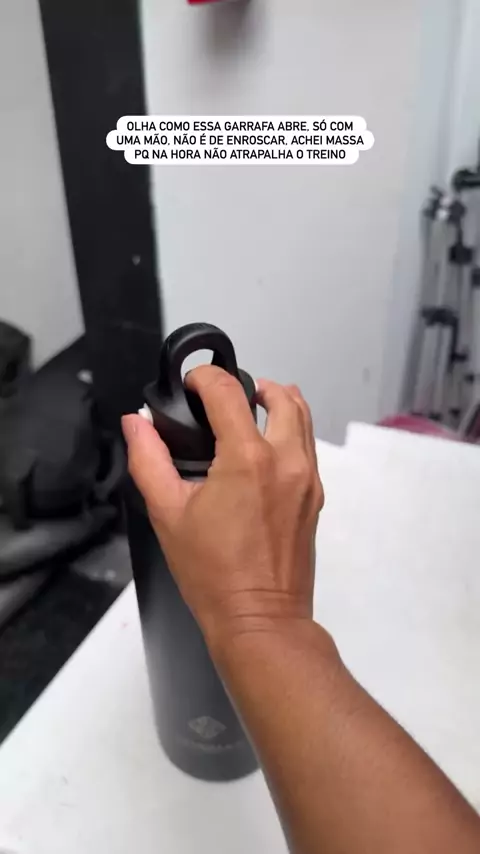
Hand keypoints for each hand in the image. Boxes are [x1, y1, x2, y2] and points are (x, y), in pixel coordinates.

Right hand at [122, 366, 322, 646]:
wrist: (260, 619)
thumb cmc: (210, 572)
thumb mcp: (167, 513)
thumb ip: (148, 458)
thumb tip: (136, 422)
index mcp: (248, 458)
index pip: (228, 390)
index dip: (203, 378)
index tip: (188, 388)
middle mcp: (287, 459)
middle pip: (281, 394)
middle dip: (249, 385)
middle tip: (219, 400)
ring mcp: (308, 478)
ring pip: (302, 417)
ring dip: (276, 403)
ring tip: (245, 413)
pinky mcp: (316, 496)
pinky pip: (307, 446)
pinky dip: (288, 431)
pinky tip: (260, 451)